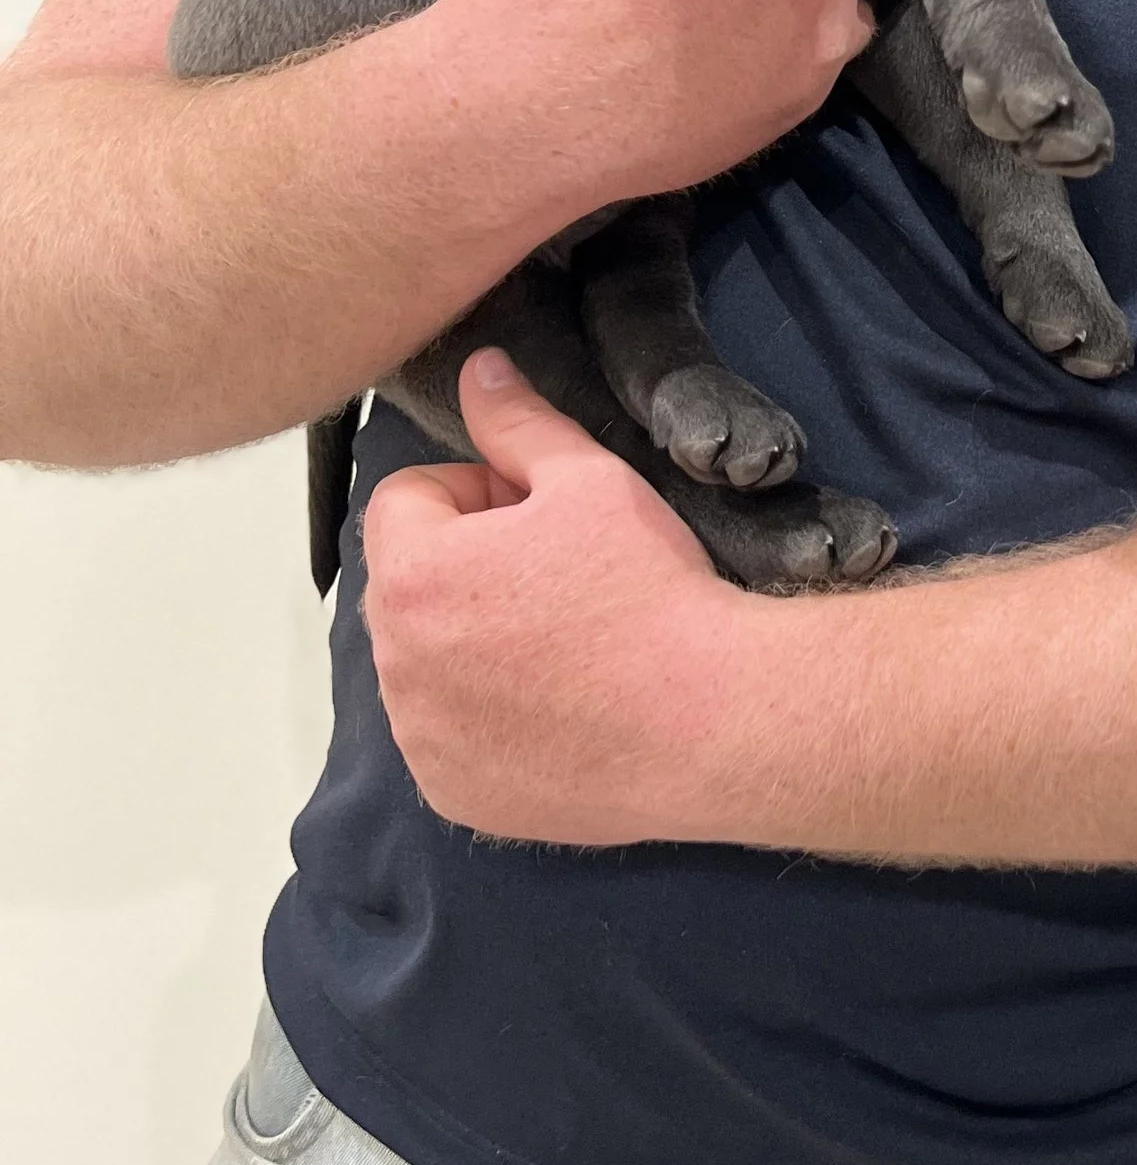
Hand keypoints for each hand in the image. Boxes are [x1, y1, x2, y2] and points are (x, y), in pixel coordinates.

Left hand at [363, 348, 785, 843]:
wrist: (712, 721)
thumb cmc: (651, 590)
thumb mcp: (592, 482)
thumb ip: (519, 423)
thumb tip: (477, 370)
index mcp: (416, 576)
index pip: (406, 500)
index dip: (476, 491)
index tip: (542, 516)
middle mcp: (396, 664)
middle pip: (409, 584)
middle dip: (465, 567)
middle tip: (559, 576)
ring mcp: (421, 739)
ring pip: (424, 662)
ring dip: (468, 642)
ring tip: (564, 644)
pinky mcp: (454, 794)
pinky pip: (446, 735)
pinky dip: (484, 717)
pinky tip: (558, 706)